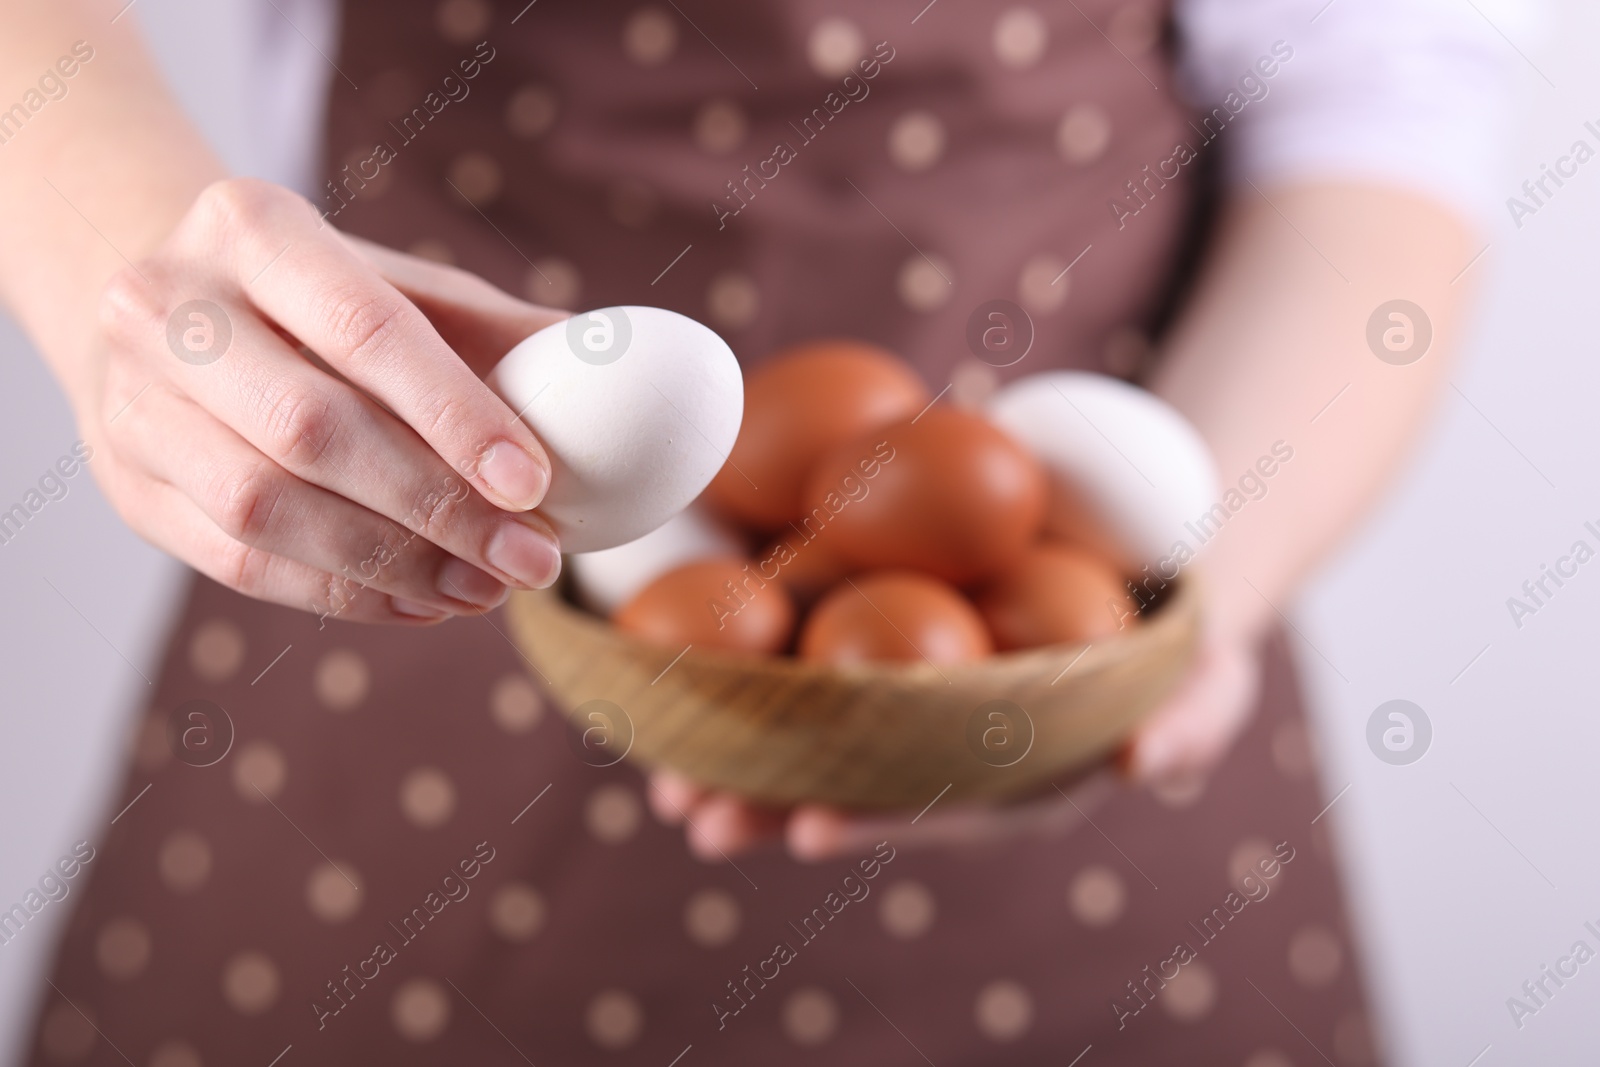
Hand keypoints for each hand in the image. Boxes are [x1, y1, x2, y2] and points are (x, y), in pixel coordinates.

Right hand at [86, 178, 567, 622]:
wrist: (167, 316)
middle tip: (533, 560)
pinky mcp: (131, 489)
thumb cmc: (319, 301)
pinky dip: (344, 597)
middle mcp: (167, 307)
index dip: (456, 414)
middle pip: (311, 430)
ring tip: (488, 588)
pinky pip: (240, 565)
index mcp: (250, 227)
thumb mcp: (402, 287)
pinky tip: (425, 602)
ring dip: (395, 566)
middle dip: (439, 508)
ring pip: (266, 510)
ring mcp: (133, 402)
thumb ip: (501, 333)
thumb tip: (623, 372)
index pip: (364, 329)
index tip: (536, 484)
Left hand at [648, 618, 1263, 861]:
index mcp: (1017, 774)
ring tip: (659, 769)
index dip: (877, 816)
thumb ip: (1191, 720)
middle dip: (772, 802)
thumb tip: (1140, 761)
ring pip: (813, 728)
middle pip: (854, 779)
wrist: (1147, 555)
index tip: (808, 827)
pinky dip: (746, 656)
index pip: (939, 804)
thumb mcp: (1211, 673)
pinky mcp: (883, 624)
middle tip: (696, 818)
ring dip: (736, 748)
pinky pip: (809, 642)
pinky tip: (676, 664)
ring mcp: (912, 689)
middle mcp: (950, 746)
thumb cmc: (1180, 632)